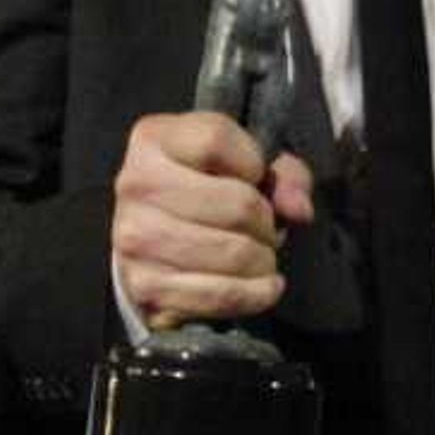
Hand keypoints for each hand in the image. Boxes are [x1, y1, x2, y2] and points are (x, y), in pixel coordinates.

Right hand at [114, 111, 315, 328]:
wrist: (152, 241)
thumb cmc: (204, 194)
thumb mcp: (247, 165)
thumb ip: (284, 175)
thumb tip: (299, 209)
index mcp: (154, 140)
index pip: (215, 141)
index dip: (253, 163)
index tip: (255, 179)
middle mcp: (136, 185)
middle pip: (237, 205)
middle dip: (267, 224)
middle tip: (265, 230)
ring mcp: (135, 238)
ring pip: (234, 253)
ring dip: (263, 261)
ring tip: (259, 257)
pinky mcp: (145, 286)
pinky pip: (221, 294)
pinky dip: (254, 294)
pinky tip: (262, 286)